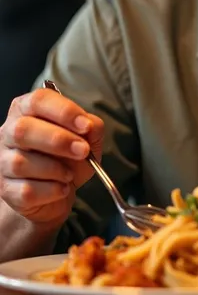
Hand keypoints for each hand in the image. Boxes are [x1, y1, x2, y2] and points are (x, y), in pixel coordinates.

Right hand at [0, 88, 103, 226]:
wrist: (56, 194)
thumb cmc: (68, 158)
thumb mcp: (87, 138)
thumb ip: (92, 126)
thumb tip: (89, 125)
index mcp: (28, 110)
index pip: (38, 100)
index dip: (63, 111)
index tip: (85, 125)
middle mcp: (9, 133)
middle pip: (23, 129)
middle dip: (58, 140)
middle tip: (83, 151)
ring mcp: (4, 162)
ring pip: (20, 163)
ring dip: (54, 169)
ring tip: (69, 174)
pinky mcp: (7, 190)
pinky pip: (25, 191)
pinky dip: (50, 191)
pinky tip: (61, 188)